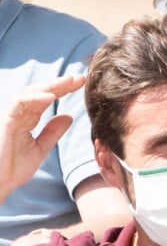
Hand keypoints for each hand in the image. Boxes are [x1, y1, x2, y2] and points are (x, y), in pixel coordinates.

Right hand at [0, 75, 85, 202]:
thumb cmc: (12, 168)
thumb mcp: (40, 149)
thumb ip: (52, 132)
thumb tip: (68, 116)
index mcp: (26, 119)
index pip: (46, 100)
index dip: (63, 91)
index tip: (81, 85)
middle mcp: (17, 114)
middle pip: (40, 93)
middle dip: (60, 84)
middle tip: (80, 78)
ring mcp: (10, 116)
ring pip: (30, 93)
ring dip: (50, 86)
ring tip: (69, 82)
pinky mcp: (5, 121)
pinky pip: (19, 103)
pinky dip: (36, 98)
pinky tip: (52, 96)